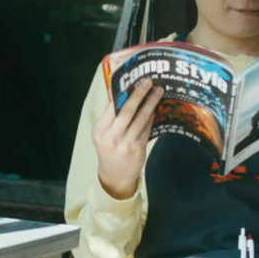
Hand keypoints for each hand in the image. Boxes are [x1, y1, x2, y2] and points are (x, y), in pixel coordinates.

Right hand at [93, 79, 163, 199]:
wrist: (115, 176)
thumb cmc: (108, 150)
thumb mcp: (102, 134)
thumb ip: (110, 117)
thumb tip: (120, 94)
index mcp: (100, 130)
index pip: (112, 108)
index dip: (124, 93)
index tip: (133, 81)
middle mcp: (112, 137)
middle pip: (127, 111)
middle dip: (139, 94)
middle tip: (148, 81)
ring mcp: (126, 143)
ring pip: (140, 119)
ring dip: (150, 103)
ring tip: (158, 91)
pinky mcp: (139, 148)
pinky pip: (147, 128)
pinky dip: (151, 117)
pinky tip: (155, 108)